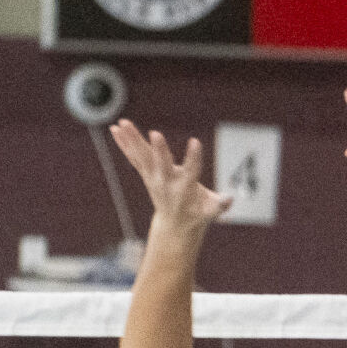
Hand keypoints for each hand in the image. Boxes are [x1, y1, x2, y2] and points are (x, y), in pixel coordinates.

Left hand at [108, 120, 231, 239]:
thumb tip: (231, 199)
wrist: (175, 225)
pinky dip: (123, 143)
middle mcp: (166, 182)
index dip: (194, 157)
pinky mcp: (145, 174)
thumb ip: (220, 205)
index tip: (196, 141)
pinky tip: (115, 129)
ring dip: (132, 140)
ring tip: (123, 123)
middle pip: (161, 163)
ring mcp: (153, 178)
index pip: (191, 170)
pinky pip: (132, 157)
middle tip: (154, 133)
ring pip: (142, 157)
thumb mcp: (211, 212)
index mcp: (185, 188)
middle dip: (159, 149)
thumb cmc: (197, 214)